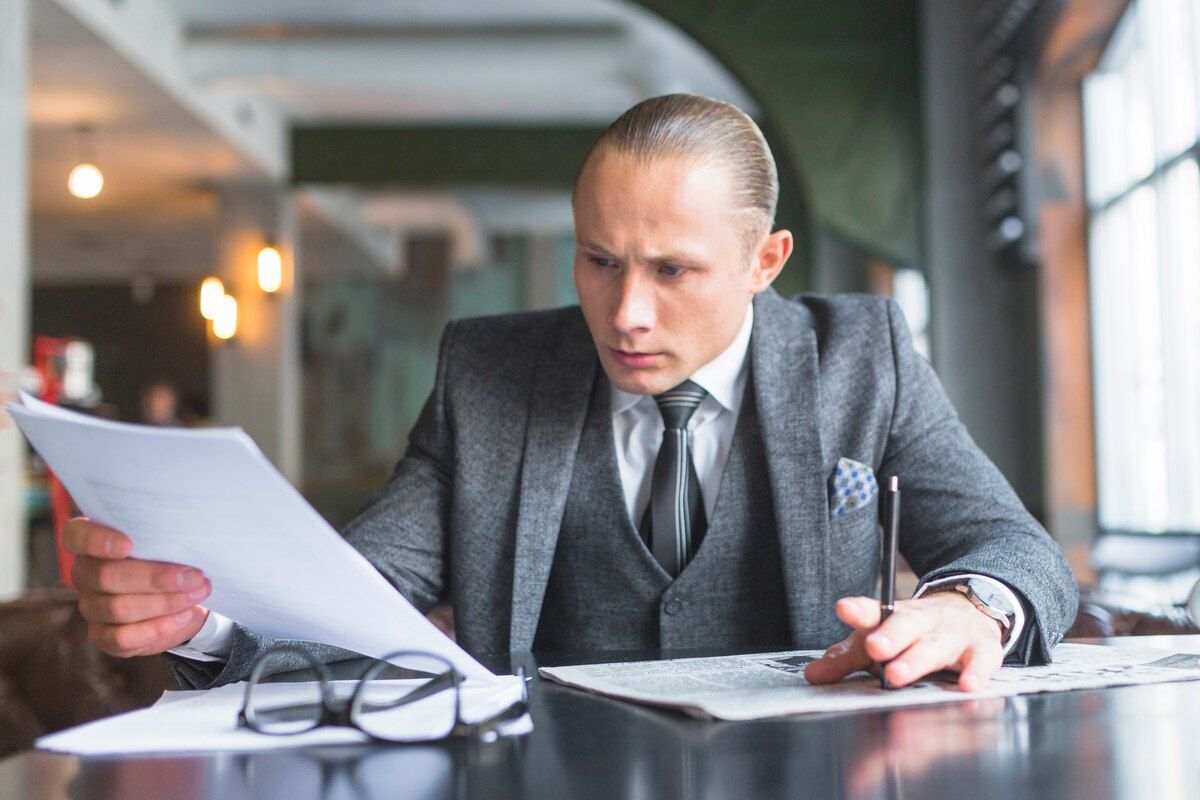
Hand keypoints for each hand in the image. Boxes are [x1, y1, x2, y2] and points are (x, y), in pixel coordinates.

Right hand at [63, 517, 211, 657]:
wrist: (185, 595)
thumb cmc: (173, 557)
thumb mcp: (170, 540)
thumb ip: (163, 535)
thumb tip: (184, 534)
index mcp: (92, 541)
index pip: (76, 535)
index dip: (95, 540)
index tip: (127, 545)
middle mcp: (85, 574)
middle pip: (105, 576)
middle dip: (154, 577)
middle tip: (195, 576)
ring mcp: (91, 607)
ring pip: (118, 608)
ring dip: (165, 602)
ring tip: (197, 593)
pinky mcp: (103, 636)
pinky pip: (122, 638)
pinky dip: (158, 628)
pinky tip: (183, 616)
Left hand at [804, 592, 1004, 691]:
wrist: (969, 614)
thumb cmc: (913, 634)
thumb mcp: (879, 642)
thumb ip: (846, 659)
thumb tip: (813, 675)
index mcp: (894, 617)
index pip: (874, 611)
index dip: (859, 610)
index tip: (844, 609)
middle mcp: (924, 620)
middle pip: (906, 625)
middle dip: (891, 636)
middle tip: (874, 649)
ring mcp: (954, 633)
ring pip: (936, 645)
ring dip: (918, 660)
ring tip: (899, 674)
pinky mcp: (982, 648)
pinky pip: (982, 660)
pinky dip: (976, 673)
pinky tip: (966, 686)